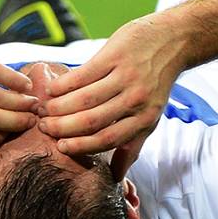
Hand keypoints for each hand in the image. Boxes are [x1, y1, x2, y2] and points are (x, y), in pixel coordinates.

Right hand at [38, 14, 186, 180]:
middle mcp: (136, 100)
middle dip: (62, 127)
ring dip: (58, 107)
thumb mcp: (150, 117)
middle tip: (45, 127)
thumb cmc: (155, 83)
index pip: (107, 140)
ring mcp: (125, 76)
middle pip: (91, 121)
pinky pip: (82, 75)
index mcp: (144, 119)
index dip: (80, 146)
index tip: (60, 147)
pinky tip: (52, 89)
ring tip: (45, 109)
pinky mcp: (115, 56)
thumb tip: (116, 177)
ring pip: (83, 99)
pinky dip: (63, 85)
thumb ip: (132, 145)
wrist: (172, 41)